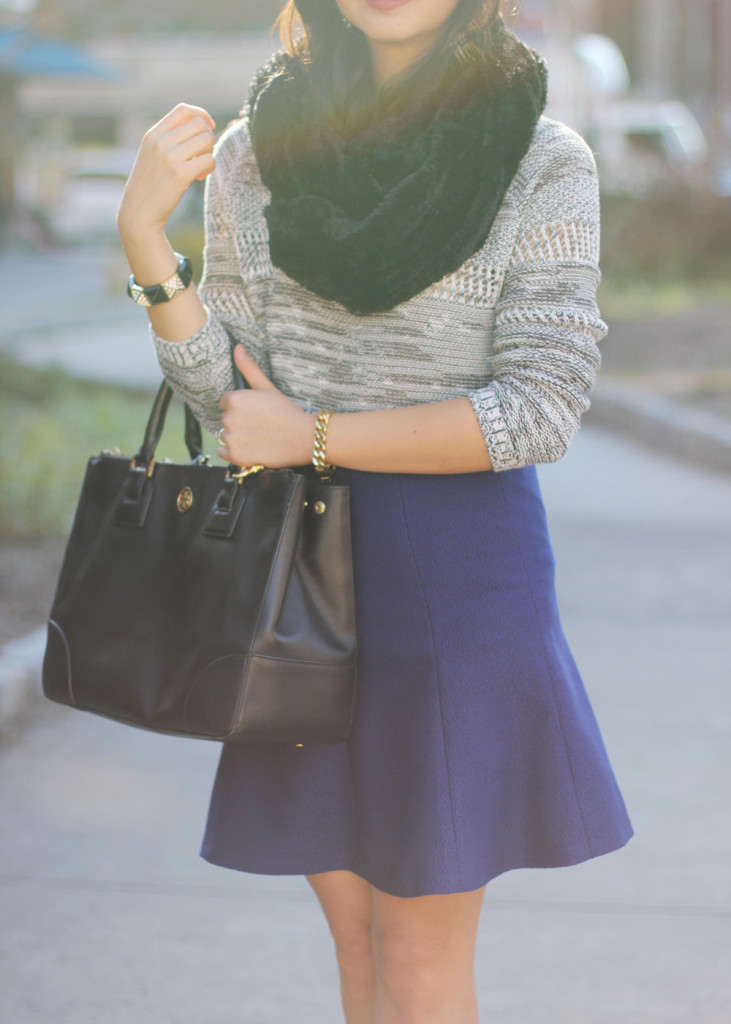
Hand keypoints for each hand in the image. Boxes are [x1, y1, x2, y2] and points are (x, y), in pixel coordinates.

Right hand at [117, 103, 215, 246]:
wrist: (138, 213)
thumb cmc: (149, 186)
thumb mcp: (151, 156)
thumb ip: (169, 140)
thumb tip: (200, 129)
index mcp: (153, 134)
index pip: (183, 110)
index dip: (201, 114)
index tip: (209, 125)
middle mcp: (160, 142)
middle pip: (199, 124)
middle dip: (208, 138)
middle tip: (202, 155)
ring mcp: (170, 158)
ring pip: (207, 140)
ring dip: (210, 153)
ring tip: (201, 167)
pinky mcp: (181, 175)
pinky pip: (209, 160)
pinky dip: (210, 168)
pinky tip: (200, 177)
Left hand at [218, 346, 314, 468]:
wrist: (304, 438)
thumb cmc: (287, 412)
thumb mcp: (267, 387)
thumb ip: (249, 368)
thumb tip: (237, 347)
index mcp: (234, 399)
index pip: (226, 402)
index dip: (242, 408)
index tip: (257, 413)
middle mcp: (229, 418)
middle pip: (226, 419)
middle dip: (240, 422)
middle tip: (261, 425)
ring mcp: (231, 438)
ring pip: (226, 435)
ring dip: (238, 437)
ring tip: (259, 437)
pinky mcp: (235, 456)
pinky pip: (223, 452)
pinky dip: (234, 452)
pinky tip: (252, 448)